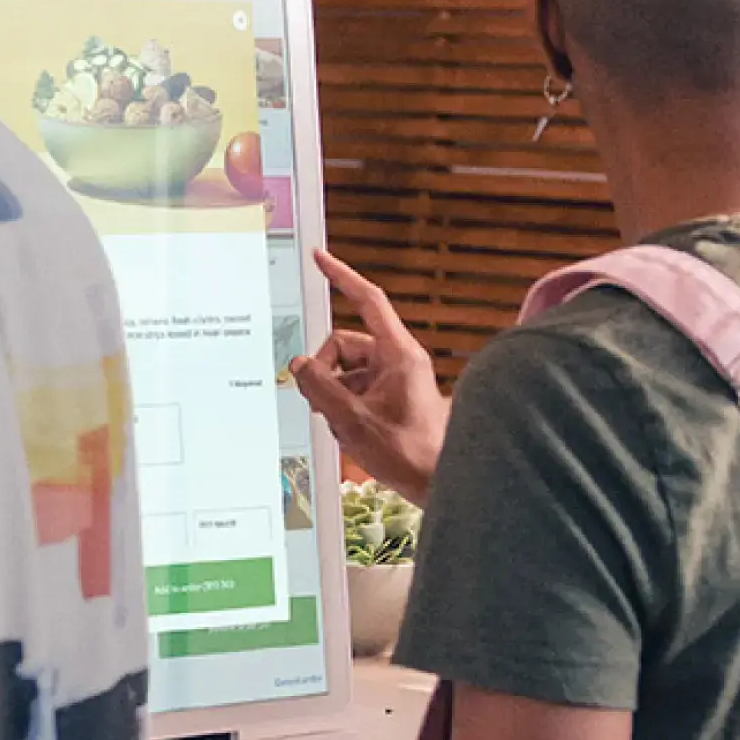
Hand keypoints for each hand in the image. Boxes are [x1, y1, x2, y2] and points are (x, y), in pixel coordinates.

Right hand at [288, 249, 448, 503]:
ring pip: (345, 372)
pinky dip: (344, 408)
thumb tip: (298, 365)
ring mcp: (394, 380)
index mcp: (397, 354)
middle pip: (343, 345)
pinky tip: (352, 434)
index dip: (342, 276)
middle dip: (325, 372)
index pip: (367, 302)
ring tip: (344, 427)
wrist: (441, 482)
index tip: (320, 257)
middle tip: (321, 404)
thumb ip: (318, 387)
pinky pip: (354, 390)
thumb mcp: (351, 419)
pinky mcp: (391, 398)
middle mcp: (397, 361)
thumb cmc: (410, 452)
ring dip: (334, 396)